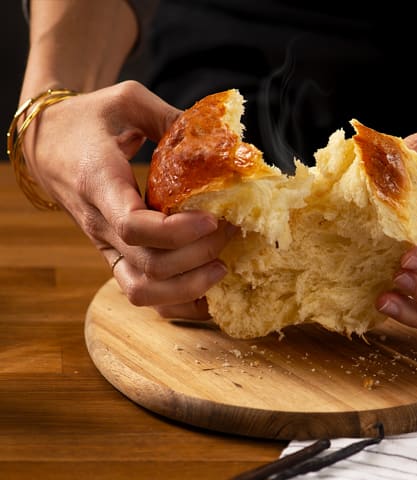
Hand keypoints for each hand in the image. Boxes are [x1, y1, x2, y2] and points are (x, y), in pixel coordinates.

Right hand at [22, 80, 232, 318]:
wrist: (46, 144)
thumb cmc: (86, 121)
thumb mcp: (127, 102)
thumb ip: (170, 118)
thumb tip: (219, 140)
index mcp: (99, 184)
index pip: (133, 226)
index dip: (178, 231)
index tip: (212, 218)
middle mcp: (100, 224)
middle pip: (149, 265)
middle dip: (198, 254)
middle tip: (229, 230)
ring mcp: (106, 246)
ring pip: (142, 291)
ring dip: (188, 286)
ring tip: (222, 265)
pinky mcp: (115, 256)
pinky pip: (142, 293)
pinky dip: (177, 301)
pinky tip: (208, 290)